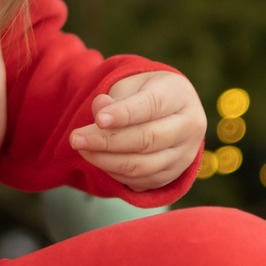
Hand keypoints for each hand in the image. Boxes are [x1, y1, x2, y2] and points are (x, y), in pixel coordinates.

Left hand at [67, 71, 204, 190]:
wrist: (168, 111)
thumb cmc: (144, 93)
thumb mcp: (130, 84)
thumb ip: (115, 96)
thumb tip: (100, 112)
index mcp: (180, 94)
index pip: (152, 106)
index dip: (124, 114)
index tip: (98, 119)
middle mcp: (190, 125)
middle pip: (148, 139)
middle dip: (107, 141)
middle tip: (75, 138)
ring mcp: (185, 154)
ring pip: (143, 165)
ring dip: (106, 160)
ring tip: (82, 148)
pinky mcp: (174, 175)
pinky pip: (141, 181)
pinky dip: (116, 173)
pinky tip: (98, 159)